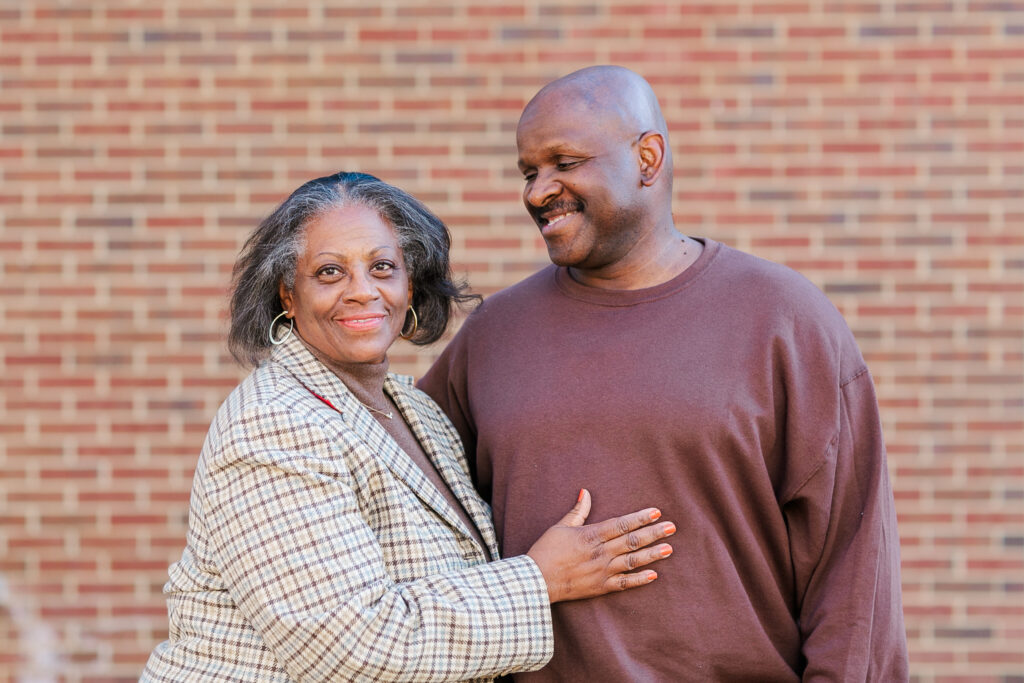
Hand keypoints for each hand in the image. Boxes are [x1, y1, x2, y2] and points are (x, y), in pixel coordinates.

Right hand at [525, 489, 674, 602]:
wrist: (536, 580)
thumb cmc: (546, 551)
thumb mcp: (560, 527)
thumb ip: (577, 511)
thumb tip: (585, 492)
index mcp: (591, 535)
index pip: (621, 524)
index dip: (640, 517)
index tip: (656, 512)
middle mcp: (600, 553)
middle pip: (632, 541)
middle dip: (654, 533)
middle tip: (672, 527)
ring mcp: (602, 571)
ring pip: (632, 561)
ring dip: (652, 555)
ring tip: (669, 548)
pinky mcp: (600, 587)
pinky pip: (624, 583)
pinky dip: (639, 580)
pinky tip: (653, 575)